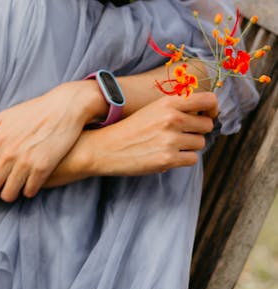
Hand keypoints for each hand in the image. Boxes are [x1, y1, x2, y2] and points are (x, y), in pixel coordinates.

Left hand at [0, 81, 107, 200]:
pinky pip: (29, 192)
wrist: (65, 108)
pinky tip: (31, 183)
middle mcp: (7, 155)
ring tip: (15, 187)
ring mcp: (25, 163)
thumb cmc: (34, 111)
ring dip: (10, 194)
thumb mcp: (4, 116)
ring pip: (8, 195)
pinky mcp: (43, 168)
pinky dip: (29, 191)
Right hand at [86, 92, 217, 175]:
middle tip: (181, 136)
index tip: (208, 116)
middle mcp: (172, 119)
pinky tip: (167, 156)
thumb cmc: (129, 129)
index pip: (208, 100)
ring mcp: (170, 139)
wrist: (105, 148)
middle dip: (197, 131)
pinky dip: (183, 159)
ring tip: (169, 146)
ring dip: (189, 147)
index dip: (212, 109)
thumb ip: (176, 108)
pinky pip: (192, 159)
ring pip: (200, 143)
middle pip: (206, 125)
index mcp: (168, 103)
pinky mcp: (167, 159)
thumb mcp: (151, 110)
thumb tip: (204, 115)